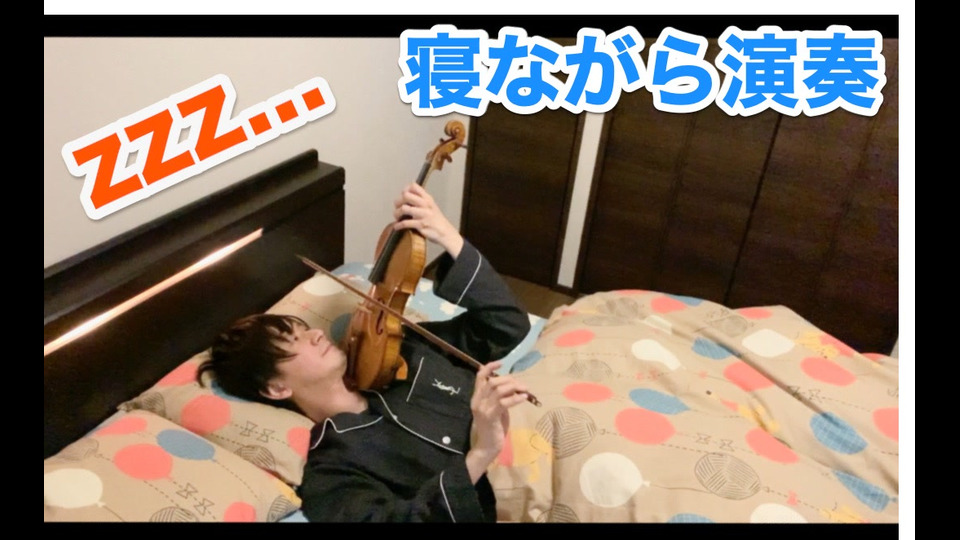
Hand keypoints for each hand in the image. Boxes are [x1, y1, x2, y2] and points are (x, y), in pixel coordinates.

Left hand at [392, 183, 463, 257]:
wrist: (445, 232)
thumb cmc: (435, 219)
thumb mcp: (430, 205)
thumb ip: (420, 199)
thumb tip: (405, 195)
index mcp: (427, 198)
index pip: (413, 186)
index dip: (405, 190)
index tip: (402, 197)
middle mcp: (425, 204)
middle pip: (406, 195)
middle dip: (398, 202)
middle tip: (397, 207)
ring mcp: (423, 214)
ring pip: (404, 208)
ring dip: (397, 213)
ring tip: (397, 217)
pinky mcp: (421, 225)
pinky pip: (405, 223)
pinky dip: (398, 225)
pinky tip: (397, 226)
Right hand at [465, 361, 529, 483]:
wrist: (487, 447)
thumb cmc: (493, 428)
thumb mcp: (496, 409)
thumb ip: (500, 398)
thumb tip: (513, 386)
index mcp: (477, 397)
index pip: (480, 376)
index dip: (490, 367)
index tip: (502, 363)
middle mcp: (477, 401)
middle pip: (492, 381)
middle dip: (509, 379)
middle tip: (521, 385)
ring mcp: (483, 409)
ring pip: (498, 390)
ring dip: (514, 387)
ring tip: (525, 390)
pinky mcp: (490, 417)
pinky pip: (504, 403)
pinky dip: (515, 398)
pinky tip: (524, 397)